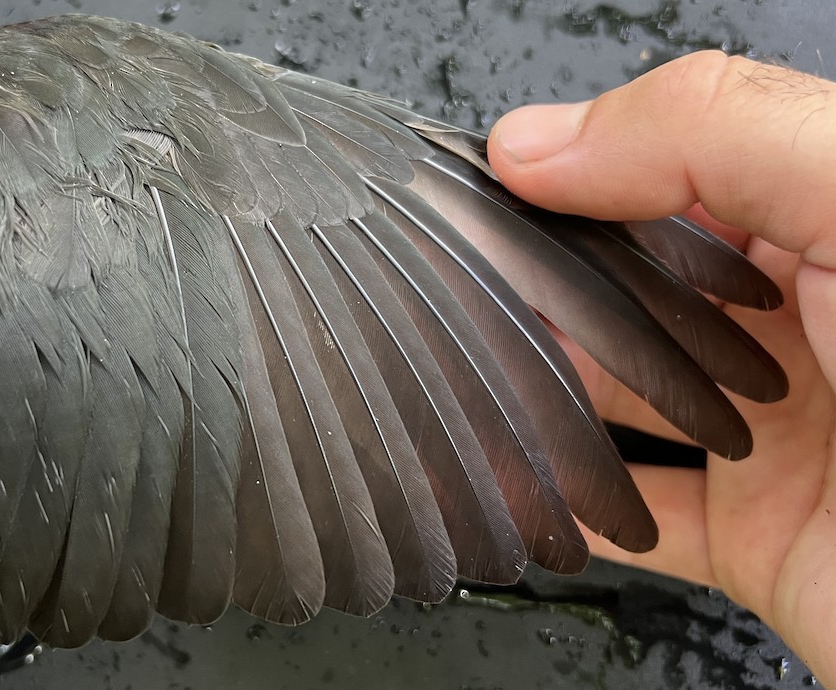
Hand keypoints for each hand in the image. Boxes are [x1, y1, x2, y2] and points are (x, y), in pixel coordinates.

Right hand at [488, 52, 835, 684]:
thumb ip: (711, 133)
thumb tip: (541, 138)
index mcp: (835, 222)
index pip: (675, 168)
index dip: (577, 164)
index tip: (490, 179)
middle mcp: (814, 327)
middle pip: (636, 289)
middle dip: (546, 287)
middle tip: (466, 288)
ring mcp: (787, 438)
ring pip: (624, 403)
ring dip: (544, 396)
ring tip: (474, 380)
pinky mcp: (764, 541)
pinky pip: (639, 516)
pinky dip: (572, 506)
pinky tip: (525, 483)